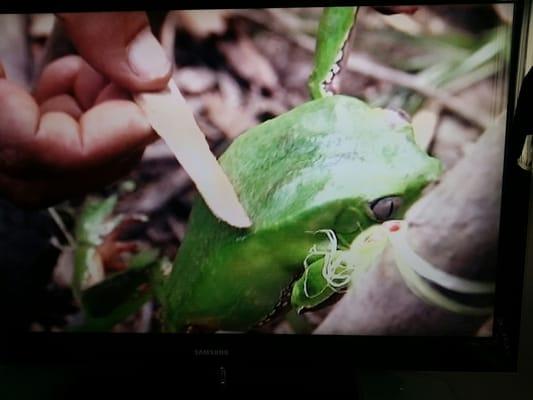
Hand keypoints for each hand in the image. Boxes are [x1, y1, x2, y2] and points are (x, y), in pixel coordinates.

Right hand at [0, 12, 171, 207]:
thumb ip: (99, 15)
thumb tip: (153, 76)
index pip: (23, 149)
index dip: (92, 145)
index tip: (145, 112)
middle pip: (32, 174)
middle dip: (99, 145)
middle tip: (134, 96)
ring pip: (34, 163)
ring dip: (90, 131)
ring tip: (112, 78)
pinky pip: (30, 135)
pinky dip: (72, 117)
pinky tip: (87, 74)